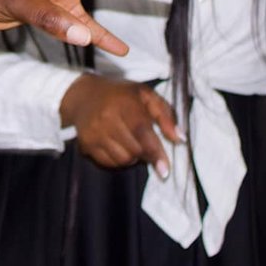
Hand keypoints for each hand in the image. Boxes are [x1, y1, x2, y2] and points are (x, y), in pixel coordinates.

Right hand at [59, 75, 181, 176]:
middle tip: (147, 144)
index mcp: (124, 104)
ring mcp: (94, 132)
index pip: (142, 132)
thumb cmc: (122, 95)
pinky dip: (119, 159)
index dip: (155, 152)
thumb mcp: (147, 96)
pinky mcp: (86, 144)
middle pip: (134, 150)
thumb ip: (166, 116)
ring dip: (133, 157)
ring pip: (123, 160)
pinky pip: (109, 163)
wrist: (84, 95)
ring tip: (131, 142)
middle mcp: (106, 118)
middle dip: (146, 153)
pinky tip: (119, 146)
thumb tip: (180, 139)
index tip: (164, 169)